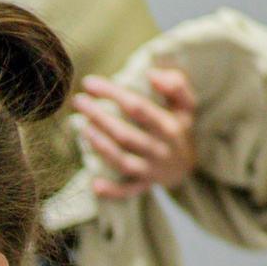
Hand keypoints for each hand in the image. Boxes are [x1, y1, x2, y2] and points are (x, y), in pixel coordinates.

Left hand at [73, 66, 196, 198]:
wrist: (188, 165)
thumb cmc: (178, 127)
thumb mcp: (185, 104)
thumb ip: (175, 84)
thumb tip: (152, 73)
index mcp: (169, 127)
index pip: (137, 107)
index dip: (113, 93)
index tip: (89, 82)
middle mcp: (160, 150)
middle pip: (125, 134)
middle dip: (99, 116)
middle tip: (78, 101)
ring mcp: (151, 170)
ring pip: (123, 160)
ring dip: (101, 146)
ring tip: (81, 128)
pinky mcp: (143, 185)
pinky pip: (127, 191)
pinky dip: (112, 191)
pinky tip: (94, 185)